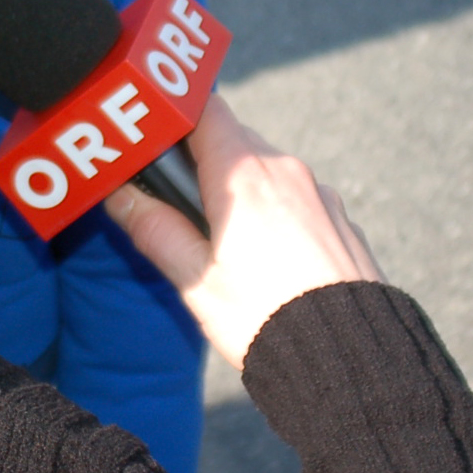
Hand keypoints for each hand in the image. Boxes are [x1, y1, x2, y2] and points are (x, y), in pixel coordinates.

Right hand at [104, 97, 383, 369]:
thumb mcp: (194, 280)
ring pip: (266, 171)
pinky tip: (266, 257)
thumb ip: (154, 230)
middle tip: (174, 197)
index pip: (205, 109)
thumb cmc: (267, 320)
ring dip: (238, 188)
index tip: (154, 138)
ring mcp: (320, 194)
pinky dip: (274, 211)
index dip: (176, 116)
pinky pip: (296, 198)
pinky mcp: (341, 220)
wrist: (352, 362)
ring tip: (221, 239)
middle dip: (201, 160)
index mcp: (244, 175)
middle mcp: (286, 171)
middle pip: (233, 139)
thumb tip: (120, 196)